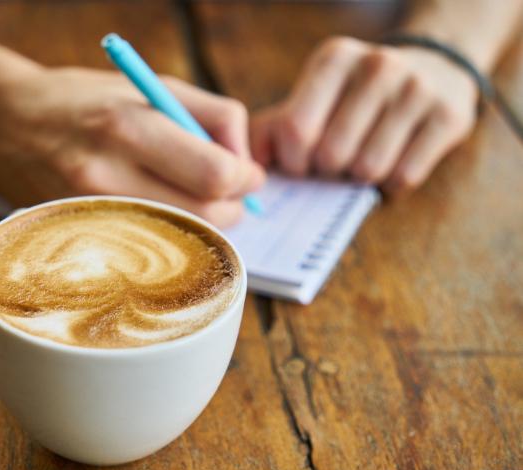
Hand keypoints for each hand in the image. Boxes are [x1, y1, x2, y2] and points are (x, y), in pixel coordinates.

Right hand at [0, 66, 264, 226]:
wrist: (4, 124)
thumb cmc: (84, 99)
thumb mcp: (151, 85)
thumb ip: (212, 116)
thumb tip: (247, 164)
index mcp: (126, 127)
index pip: (213, 174)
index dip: (243, 177)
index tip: (246, 173)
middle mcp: (105, 177)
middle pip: (203, 216)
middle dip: (231, 206)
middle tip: (229, 191)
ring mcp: (90, 215)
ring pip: (179, 240)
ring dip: (203, 222)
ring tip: (193, 196)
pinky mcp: (82, 237)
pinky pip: (147, 250)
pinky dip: (170, 233)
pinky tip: (162, 211)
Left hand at [250, 36, 477, 193]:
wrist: (433, 69)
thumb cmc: (353, 97)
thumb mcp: (312, 96)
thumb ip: (272, 128)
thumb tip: (246, 168)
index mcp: (334, 59)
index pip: (296, 130)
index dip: (294, 162)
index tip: (301, 163)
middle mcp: (377, 66)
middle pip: (332, 155)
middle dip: (327, 172)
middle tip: (334, 164)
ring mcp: (418, 89)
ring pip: (369, 169)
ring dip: (358, 179)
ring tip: (361, 160)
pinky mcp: (449, 116)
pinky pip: (404, 177)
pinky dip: (390, 184)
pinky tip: (392, 162)